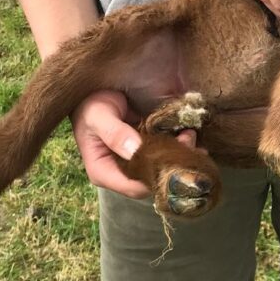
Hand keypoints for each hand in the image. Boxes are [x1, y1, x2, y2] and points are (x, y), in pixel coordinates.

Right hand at [71, 90, 196, 197]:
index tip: (173, 159)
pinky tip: (187, 133)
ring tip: (190, 136)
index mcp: (103, 172)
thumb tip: (136, 151)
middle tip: (189, 144)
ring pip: (161, 168)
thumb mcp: (97, 115)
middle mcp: (121, 172)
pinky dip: (177, 145)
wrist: (92, 92)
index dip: (156, 179)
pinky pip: (163, 153)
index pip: (134, 188)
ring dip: (178, 155)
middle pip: (151, 180)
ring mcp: (134, 162)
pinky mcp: (144, 149)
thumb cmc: (90, 104)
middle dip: (172, 166)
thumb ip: (114, 133)